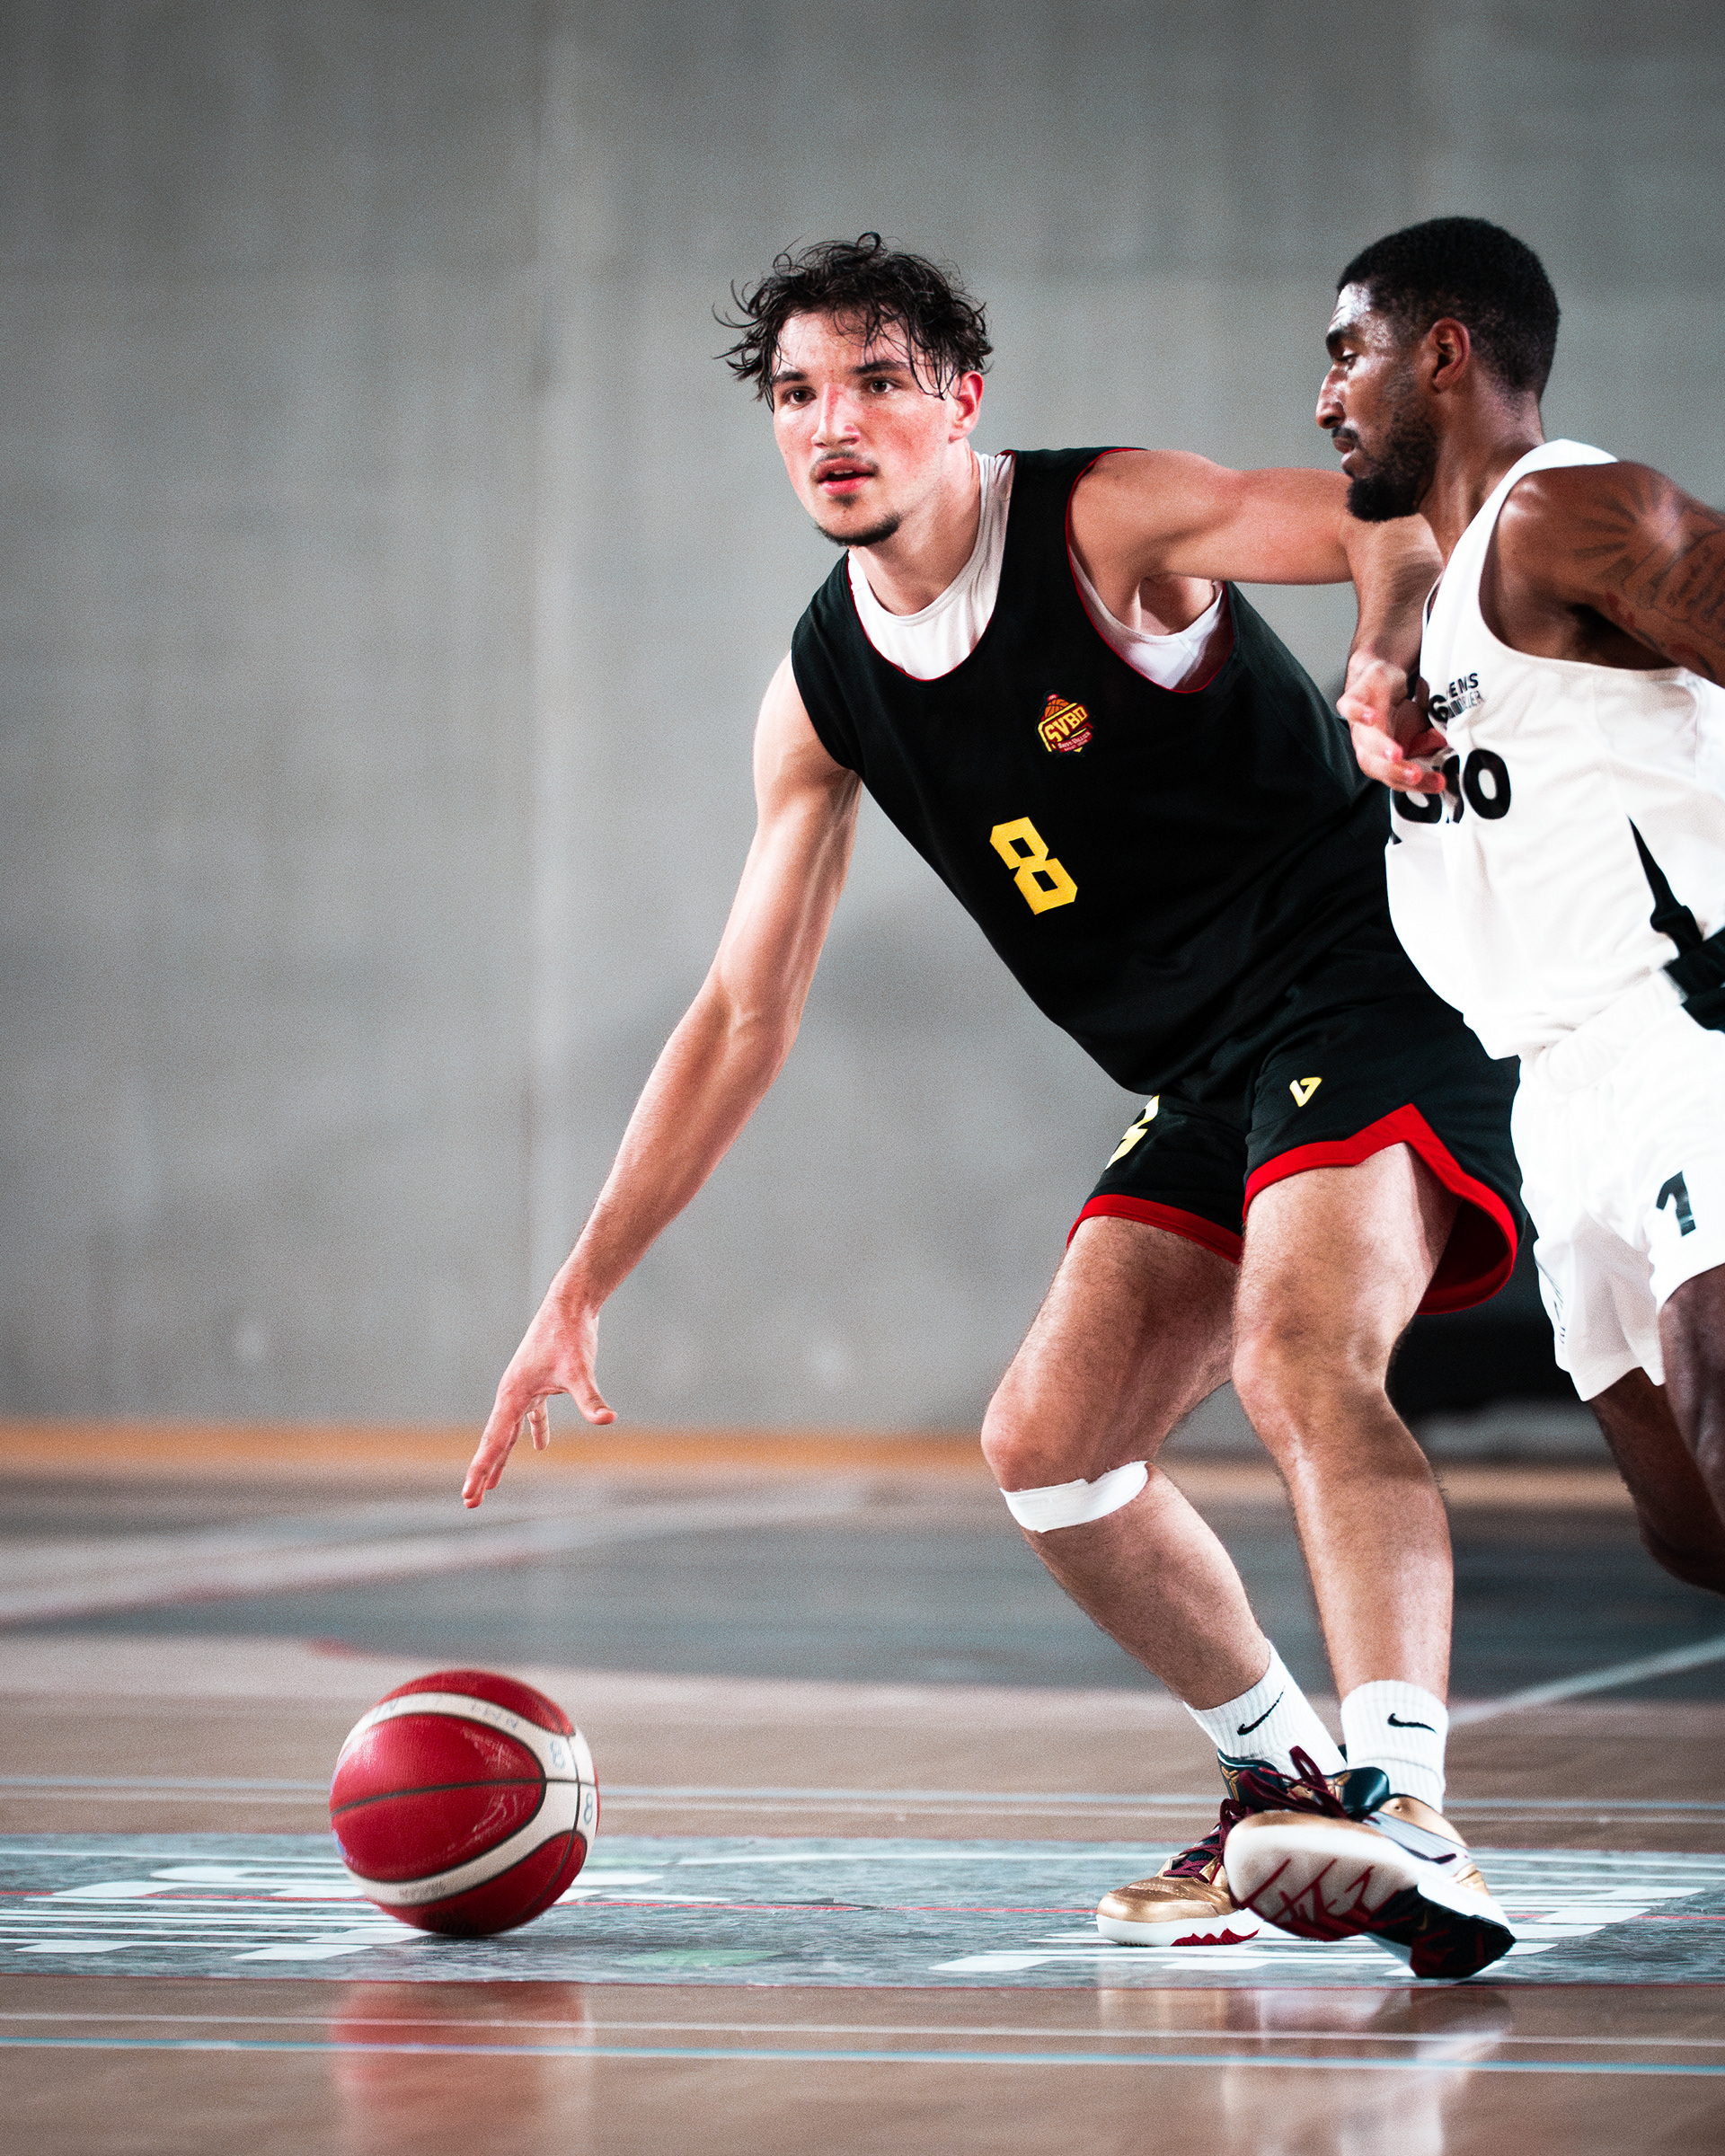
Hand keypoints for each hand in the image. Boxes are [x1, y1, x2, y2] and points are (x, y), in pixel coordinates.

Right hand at [461, 1279, 614, 1506]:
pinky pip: (532, 1415)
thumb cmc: (571, 1334)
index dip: (481, 1470)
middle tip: (471, 1502)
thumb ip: (590, 1398)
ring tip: (493, 1485)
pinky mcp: (540, 1382)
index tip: (469, 1495)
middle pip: (495, 1441)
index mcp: (512, 1396)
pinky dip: (534, 1431)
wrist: (570, 1304)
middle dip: (484, 1472)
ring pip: (509, 1431)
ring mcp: (524, 1388)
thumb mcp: (580, 1370)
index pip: (493, 1442)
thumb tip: (607, 1419)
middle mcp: (512, 1394)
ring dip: (503, 1457)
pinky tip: (541, 1447)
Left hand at [1338, 652, 1446, 794]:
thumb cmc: (1394, 708)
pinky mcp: (1353, 697)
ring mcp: (1357, 722)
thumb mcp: (1418, 728)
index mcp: (1379, 757)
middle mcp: (1366, 744)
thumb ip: (1428, 742)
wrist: (1376, 677)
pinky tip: (1371, 716)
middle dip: (1395, 772)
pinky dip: (1358, 713)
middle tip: (1415, 775)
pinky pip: (1349, 708)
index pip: (1395, 777)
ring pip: (1364, 740)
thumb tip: (1444, 747)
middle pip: (1373, 765)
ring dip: (1380, 747)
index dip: (1417, 783)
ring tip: (1396, 754)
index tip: (1439, 783)